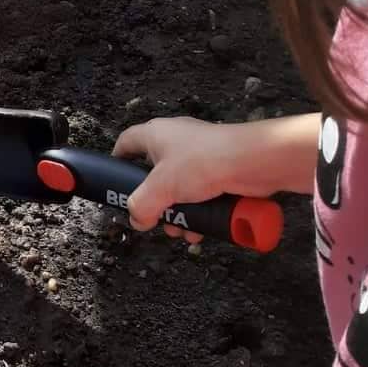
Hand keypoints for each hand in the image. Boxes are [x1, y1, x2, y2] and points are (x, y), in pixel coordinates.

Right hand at [115, 116, 316, 238]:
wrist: (253, 161)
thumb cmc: (203, 162)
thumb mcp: (162, 187)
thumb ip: (142, 205)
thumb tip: (137, 219)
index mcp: (155, 135)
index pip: (126, 143)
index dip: (117, 161)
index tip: (114, 183)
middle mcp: (176, 142)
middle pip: (154, 175)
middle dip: (155, 203)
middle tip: (156, 220)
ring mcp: (199, 156)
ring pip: (180, 189)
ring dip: (178, 213)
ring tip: (182, 231)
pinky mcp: (220, 170)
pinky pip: (201, 194)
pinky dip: (199, 212)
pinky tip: (201, 230)